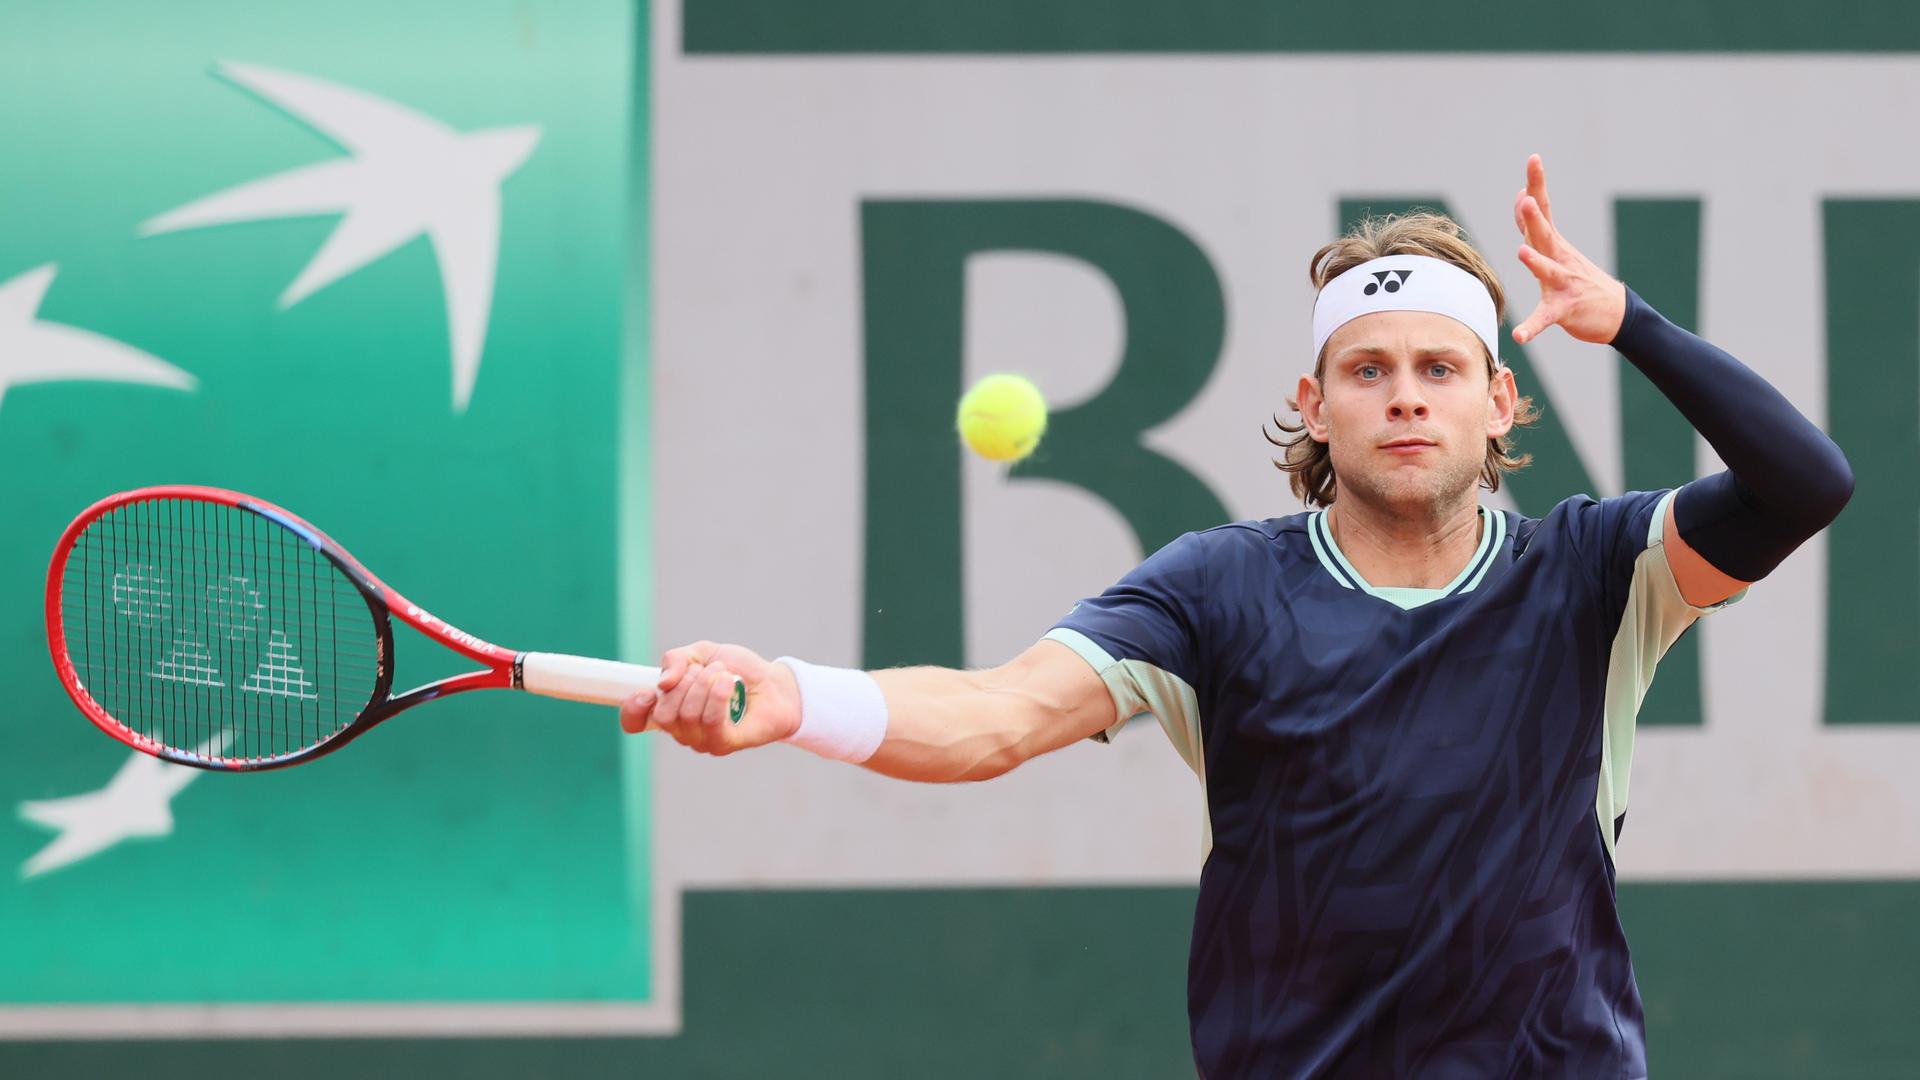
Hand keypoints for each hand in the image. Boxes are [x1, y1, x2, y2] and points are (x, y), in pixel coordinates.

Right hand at [619, 640, 801, 756]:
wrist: (775, 683)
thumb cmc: (738, 670)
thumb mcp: (703, 653)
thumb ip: (676, 660)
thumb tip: (662, 682)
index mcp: (669, 708)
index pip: (634, 722)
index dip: (633, 709)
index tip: (648, 690)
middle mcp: (681, 729)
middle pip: (663, 714)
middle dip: (685, 683)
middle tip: (707, 670)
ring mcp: (701, 740)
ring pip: (687, 715)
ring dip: (706, 685)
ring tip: (725, 674)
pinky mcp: (723, 744)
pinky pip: (710, 722)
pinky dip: (719, 696)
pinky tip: (730, 682)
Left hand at [1510, 153, 1627, 345]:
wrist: (1617, 314)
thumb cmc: (1579, 278)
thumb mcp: (1556, 249)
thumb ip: (1535, 225)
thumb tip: (1522, 195)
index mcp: (1555, 244)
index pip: (1544, 210)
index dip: (1538, 185)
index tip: (1534, 159)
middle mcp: (1561, 259)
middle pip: (1545, 234)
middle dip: (1535, 217)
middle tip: (1527, 198)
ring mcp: (1564, 283)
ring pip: (1549, 270)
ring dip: (1536, 262)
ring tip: (1521, 252)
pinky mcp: (1564, 309)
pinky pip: (1546, 318)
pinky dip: (1532, 327)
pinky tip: (1520, 336)